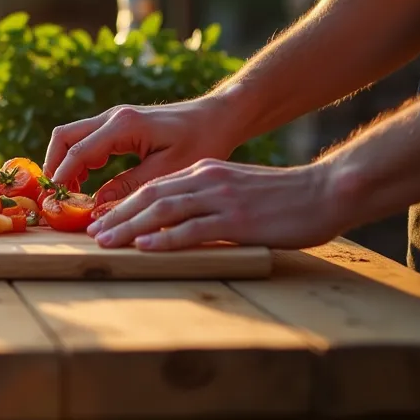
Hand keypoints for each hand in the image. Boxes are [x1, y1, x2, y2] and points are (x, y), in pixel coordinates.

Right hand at [43, 97, 244, 201]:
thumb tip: (96, 206)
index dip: (62, 178)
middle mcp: (113, 117)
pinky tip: (86, 182)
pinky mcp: (118, 124)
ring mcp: (113, 118)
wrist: (218, 117)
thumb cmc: (201, 142)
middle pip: (64, 137)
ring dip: (64, 162)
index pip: (78, 152)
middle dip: (54, 165)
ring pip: (71, 136)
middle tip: (56, 196)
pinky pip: (85, 139)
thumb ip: (129, 187)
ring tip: (71, 194)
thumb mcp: (168, 171)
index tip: (55, 202)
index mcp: (123, 125)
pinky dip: (77, 159)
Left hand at [86, 159, 344, 250]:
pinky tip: (145, 248)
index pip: (154, 186)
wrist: (325, 191)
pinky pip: (192, 229)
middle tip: (94, 234)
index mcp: (204, 171)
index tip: (103, 220)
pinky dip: (165, 239)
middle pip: (150, 196)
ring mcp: (221, 198)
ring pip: (164, 210)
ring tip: (108, 242)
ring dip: (131, 227)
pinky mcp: (237, 219)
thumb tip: (180, 220)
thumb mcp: (236, 189)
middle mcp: (207, 179)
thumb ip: (207, 198)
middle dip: (118, 215)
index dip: (125, 203)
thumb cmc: (283, 197)